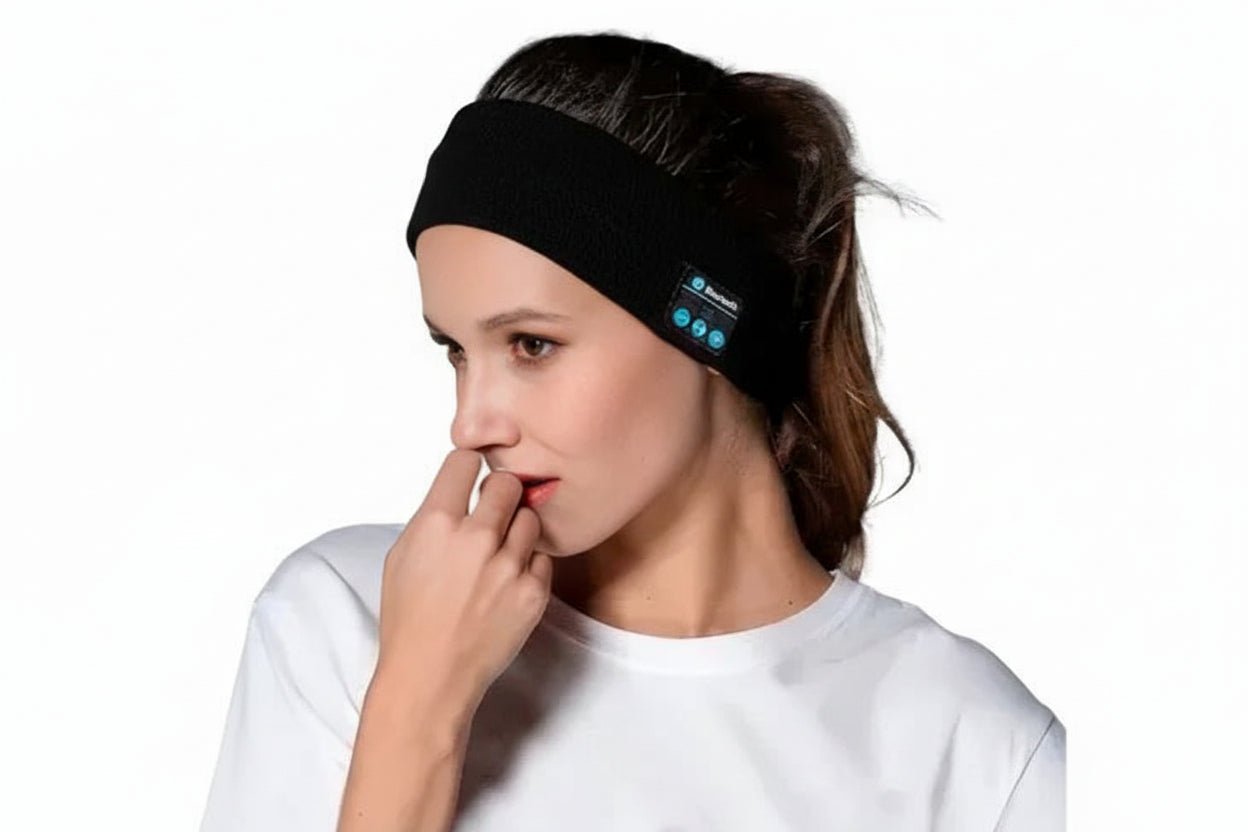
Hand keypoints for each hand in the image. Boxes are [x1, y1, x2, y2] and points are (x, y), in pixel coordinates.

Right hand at [375, 448, 552, 709]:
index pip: (464, 460)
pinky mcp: (533, 591)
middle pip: (507, 483)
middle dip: (499, 493)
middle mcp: (476, 539)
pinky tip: (506, 582)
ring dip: (516, 530)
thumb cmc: (410, 617)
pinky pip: (542, 557)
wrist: (432, 674)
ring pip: (530, 519)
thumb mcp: (402, 556)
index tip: (469, 478)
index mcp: (436, 524)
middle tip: (491, 513)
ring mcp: (508, 566)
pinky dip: (528, 565)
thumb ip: (434, 515)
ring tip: (497, 555)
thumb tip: (460, 487)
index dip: (467, 468)